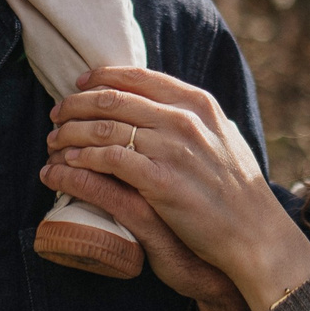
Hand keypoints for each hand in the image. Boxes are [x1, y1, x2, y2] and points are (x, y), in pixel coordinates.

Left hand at [45, 67, 309, 310]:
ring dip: (70, 133)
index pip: (138, 77)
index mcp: (198, 103)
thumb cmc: (239, 191)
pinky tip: (64, 166)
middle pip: (113, 99)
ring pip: (104, 128)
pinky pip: (107, 161)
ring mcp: (172, 149)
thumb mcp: (224, 138)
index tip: (80, 83)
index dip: (101, 77)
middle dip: (77, 104)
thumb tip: (168, 102)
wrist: (255, 234)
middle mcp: (184, 119)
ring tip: (54, 142)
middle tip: (57, 114)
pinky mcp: (159, 182)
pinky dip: (80, 160)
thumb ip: (195, 118)